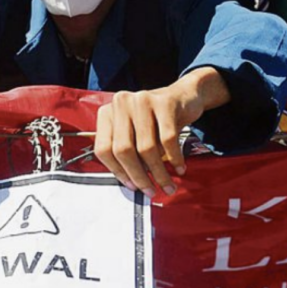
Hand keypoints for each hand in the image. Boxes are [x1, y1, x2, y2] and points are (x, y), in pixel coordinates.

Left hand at [94, 68, 230, 197]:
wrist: (183, 96)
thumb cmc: (156, 120)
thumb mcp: (135, 132)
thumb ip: (128, 153)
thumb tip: (132, 184)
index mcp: (108, 113)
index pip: (103, 149)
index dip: (117, 172)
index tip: (131, 186)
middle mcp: (121, 104)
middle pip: (123, 150)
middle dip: (138, 176)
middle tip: (150, 191)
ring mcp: (142, 101)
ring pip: (146, 148)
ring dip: (159, 172)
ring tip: (167, 185)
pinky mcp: (164, 102)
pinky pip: (168, 139)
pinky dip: (175, 158)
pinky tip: (179, 168)